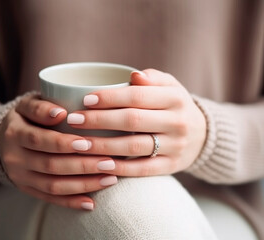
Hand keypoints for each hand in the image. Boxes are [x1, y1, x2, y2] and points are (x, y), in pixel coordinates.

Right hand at [0, 94, 117, 209]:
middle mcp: (14, 158)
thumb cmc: (25, 117)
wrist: (2, 139)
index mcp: (14, 133)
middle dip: (82, 165)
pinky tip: (91, 202)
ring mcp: (20, 177)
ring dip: (83, 184)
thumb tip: (62, 112)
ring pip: (53, 185)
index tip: (88, 142)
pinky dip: (71, 202)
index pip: (39, 139)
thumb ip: (41, 107)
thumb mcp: (27, 104)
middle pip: (50, 165)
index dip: (63, 143)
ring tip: (109, 179)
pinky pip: (50, 199)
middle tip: (109, 162)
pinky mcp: (27, 189)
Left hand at [67, 69, 206, 175]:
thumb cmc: (174, 106)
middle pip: (132, 121)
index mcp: (175, 98)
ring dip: (102, 146)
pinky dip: (119, 168)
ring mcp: (175, 147)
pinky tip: (98, 164)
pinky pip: (142, 169)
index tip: (85, 100)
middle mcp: (177, 122)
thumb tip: (133, 75)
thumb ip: (152, 79)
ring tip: (77, 143)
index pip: (137, 96)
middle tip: (73, 121)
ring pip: (133, 147)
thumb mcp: (170, 86)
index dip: (109, 97)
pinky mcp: (171, 167)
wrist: (202, 135)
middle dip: (99, 120)